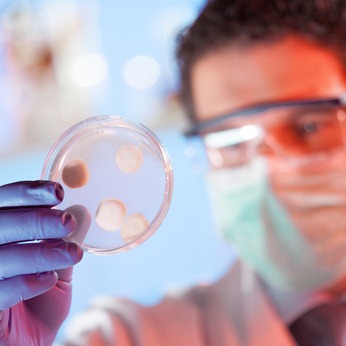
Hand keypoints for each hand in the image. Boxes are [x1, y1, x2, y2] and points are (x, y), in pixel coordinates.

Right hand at [0, 181, 82, 344]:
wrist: (27, 343)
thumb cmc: (39, 302)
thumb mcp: (57, 268)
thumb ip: (66, 243)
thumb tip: (82, 212)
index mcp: (0, 236)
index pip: (4, 203)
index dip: (27, 194)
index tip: (58, 192)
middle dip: (36, 220)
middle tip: (67, 222)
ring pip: (0, 256)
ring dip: (39, 252)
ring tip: (72, 254)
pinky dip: (24, 283)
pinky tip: (48, 279)